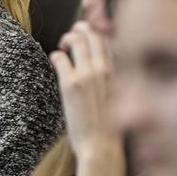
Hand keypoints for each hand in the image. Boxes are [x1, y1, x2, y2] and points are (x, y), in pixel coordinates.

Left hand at [49, 21, 118, 162]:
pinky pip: (60, 57)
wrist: (102, 146)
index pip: (110, 38)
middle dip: (81, 29)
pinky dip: (56, 55)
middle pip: (93, 33)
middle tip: (72, 37)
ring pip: (77, 39)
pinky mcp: (71, 84)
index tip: (90, 35)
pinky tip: (55, 60)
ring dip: (67, 38)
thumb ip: (113, 78)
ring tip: (63, 46)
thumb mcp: (121, 96)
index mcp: (120, 72)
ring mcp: (88, 74)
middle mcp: (105, 68)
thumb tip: (103, 66)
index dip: (98, 31)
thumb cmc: (111, 127)